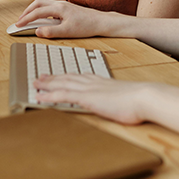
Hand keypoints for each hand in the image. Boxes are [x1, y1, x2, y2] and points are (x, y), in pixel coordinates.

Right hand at [15, 0, 108, 37]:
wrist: (100, 22)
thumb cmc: (86, 26)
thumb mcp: (68, 32)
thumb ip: (51, 31)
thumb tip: (37, 31)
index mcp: (59, 8)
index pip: (37, 12)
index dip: (26, 19)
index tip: (18, 25)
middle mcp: (60, 3)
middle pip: (37, 3)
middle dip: (27, 11)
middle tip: (20, 21)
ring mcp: (63, 4)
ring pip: (43, 3)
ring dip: (33, 9)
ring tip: (28, 18)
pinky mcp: (66, 7)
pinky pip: (49, 6)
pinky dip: (41, 10)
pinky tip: (42, 18)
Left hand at [34, 74, 148, 124]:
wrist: (143, 97)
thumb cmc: (139, 100)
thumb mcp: (125, 97)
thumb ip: (118, 98)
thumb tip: (119, 103)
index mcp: (101, 81)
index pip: (79, 76)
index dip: (67, 76)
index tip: (59, 75)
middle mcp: (92, 82)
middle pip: (68, 78)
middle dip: (53, 77)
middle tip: (41, 76)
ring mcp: (88, 89)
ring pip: (62, 84)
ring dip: (47, 84)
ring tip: (36, 83)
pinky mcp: (86, 98)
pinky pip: (62, 96)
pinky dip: (49, 96)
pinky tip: (39, 97)